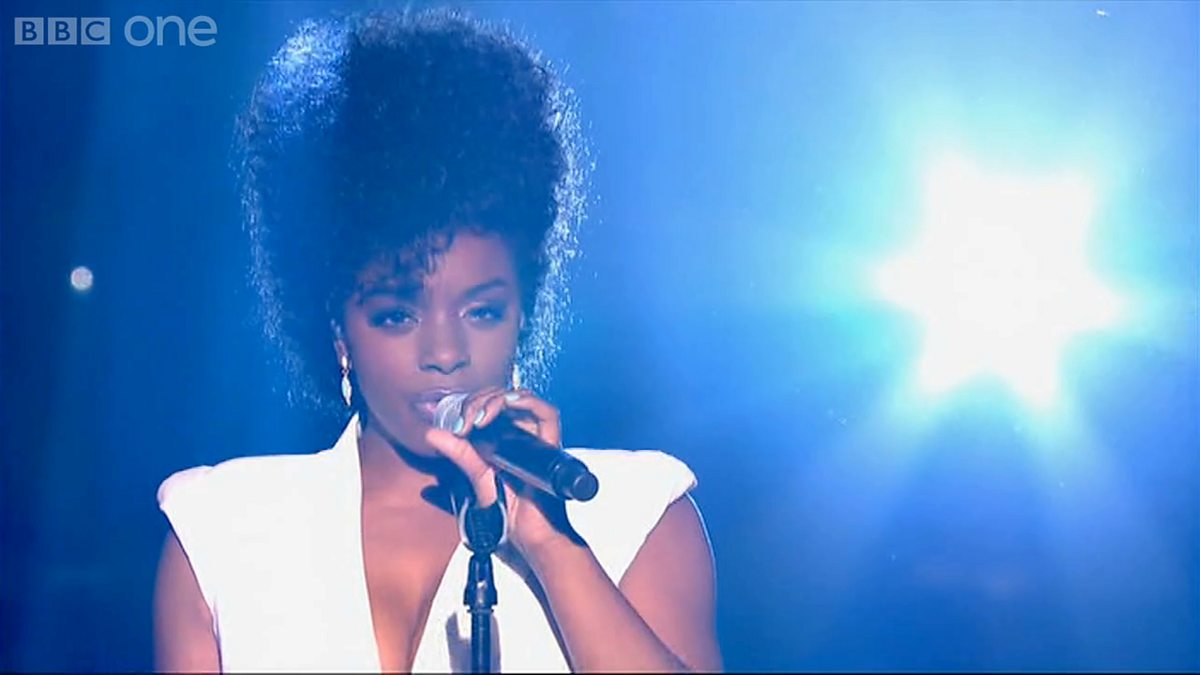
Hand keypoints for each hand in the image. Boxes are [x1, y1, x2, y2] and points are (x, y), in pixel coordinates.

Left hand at [423, 386, 581, 557]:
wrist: (530, 542)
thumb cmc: (511, 518)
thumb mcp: (477, 481)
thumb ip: (459, 456)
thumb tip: (431, 434)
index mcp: (506, 442)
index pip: (491, 406)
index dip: (471, 404)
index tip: (454, 423)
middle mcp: (523, 437)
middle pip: (503, 398)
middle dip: (479, 400)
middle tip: (463, 420)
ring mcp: (537, 440)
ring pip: (521, 399)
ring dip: (496, 399)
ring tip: (477, 417)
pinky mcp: (550, 447)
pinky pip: (547, 413)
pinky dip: (525, 401)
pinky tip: (504, 405)